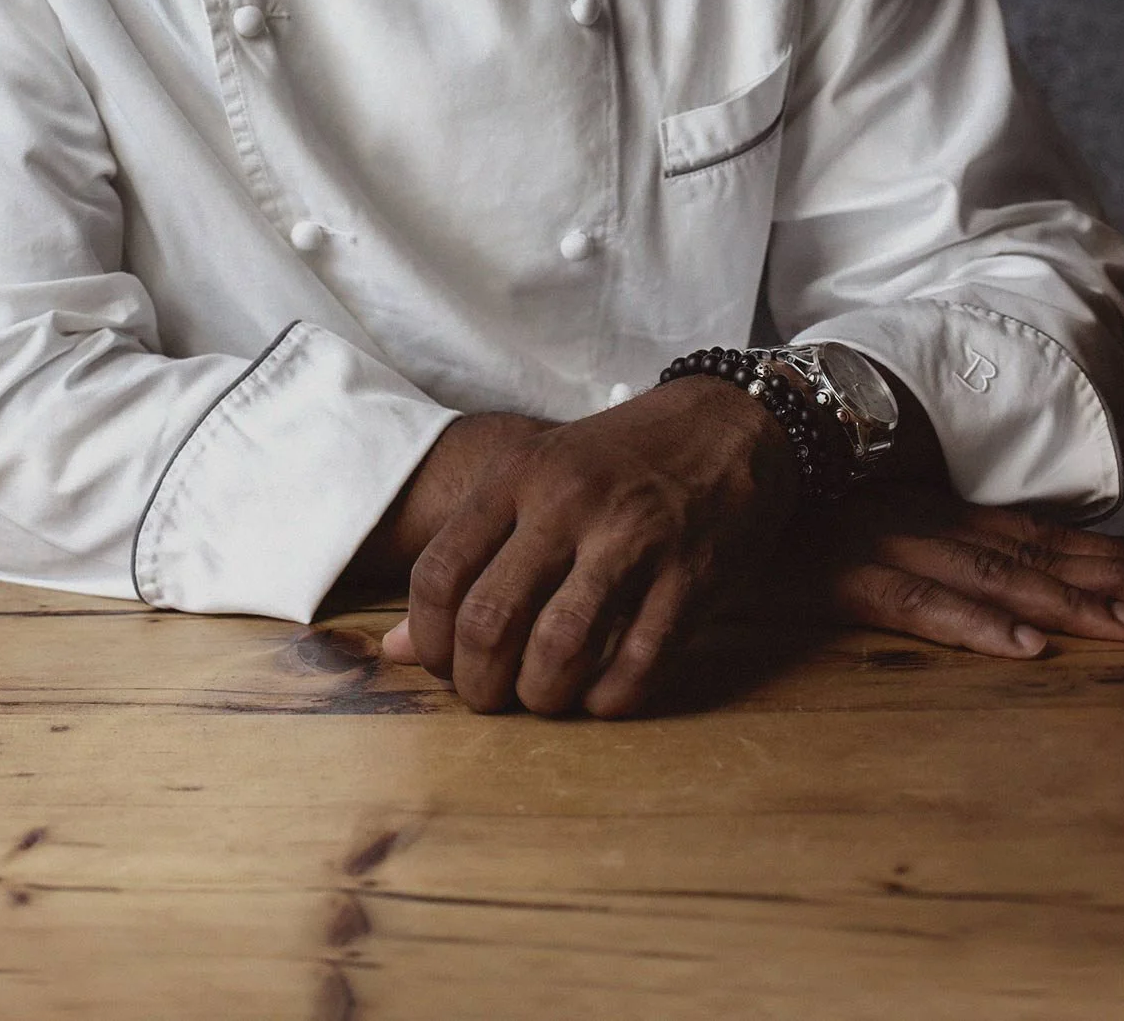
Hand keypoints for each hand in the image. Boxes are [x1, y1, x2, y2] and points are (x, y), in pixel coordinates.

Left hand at [380, 377, 798, 716]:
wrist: (727, 424)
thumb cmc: (616, 459)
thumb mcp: (533, 478)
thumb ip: (468, 553)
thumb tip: (397, 647)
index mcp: (518, 474)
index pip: (439, 573)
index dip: (428, 639)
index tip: (440, 663)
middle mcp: (568, 503)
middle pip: (490, 621)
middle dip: (477, 684)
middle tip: (488, 696)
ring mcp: (633, 540)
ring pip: (558, 650)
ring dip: (541, 697)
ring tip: (542, 697)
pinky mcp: (690, 577)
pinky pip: (637, 665)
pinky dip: (608, 700)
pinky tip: (601, 697)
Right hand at [800, 485, 1123, 655]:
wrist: (699, 466)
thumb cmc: (771, 505)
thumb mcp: (849, 515)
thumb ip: (903, 539)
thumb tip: (963, 567)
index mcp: (924, 509)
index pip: (1028, 534)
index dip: (1095, 557)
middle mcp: (916, 520)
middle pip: (1028, 555)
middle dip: (1104, 582)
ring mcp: (882, 544)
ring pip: (992, 578)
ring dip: (1063, 604)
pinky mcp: (841, 576)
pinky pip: (919, 604)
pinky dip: (974, 625)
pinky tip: (1022, 647)